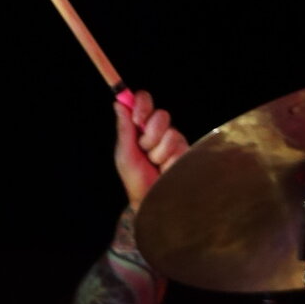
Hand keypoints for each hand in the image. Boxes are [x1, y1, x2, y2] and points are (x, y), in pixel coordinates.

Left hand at [111, 85, 187, 208]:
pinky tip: (165, 169)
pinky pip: (178, 146)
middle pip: (161, 115)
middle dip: (150, 134)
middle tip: (144, 149)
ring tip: (155, 164)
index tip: (138, 118)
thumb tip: (118, 104)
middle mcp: (159, 132)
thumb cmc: (136, 180)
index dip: (142, 104)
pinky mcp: (186, 151)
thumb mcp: (125, 155)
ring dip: (158, 152)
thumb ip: (124, 130)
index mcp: (141, 129)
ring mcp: (174, 141)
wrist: (153, 200)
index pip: (144, 103)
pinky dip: (167, 160)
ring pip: (170, 132)